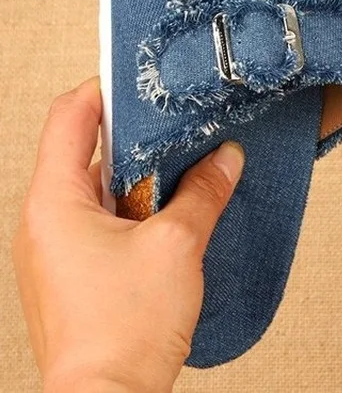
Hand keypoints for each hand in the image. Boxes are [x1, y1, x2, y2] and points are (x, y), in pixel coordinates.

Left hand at [13, 78, 244, 391]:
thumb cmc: (123, 332)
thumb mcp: (177, 244)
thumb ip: (204, 191)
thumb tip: (226, 158)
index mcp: (54, 202)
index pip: (70, 116)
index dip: (106, 90)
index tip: (143, 83)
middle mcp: (43, 220)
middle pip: (86, 149)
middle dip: (137, 138)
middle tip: (181, 129)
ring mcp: (55, 247)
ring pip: (98, 186)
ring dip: (141, 176)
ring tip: (185, 172)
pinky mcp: (72, 270)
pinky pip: (102, 218)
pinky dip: (136, 206)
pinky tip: (173, 213)